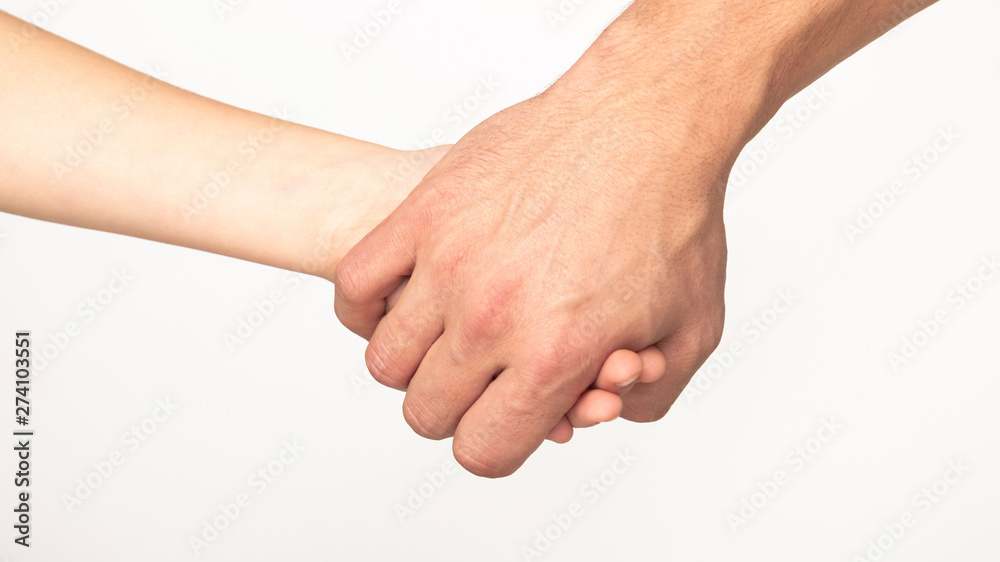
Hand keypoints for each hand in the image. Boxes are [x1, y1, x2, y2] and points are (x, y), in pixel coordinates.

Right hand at [335, 66, 739, 475]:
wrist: (645, 121)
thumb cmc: (672, 216)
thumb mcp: (694, 329)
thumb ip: (646, 399)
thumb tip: (593, 416)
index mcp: (554, 356)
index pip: (482, 451)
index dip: (498, 445)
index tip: (511, 416)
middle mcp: (491, 318)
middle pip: (427, 413)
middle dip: (461, 408)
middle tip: (489, 373)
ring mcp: (448, 262)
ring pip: (385, 361)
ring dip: (417, 363)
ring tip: (454, 333)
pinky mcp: (423, 213)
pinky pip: (354, 286)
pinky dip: (369, 309)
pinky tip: (407, 300)